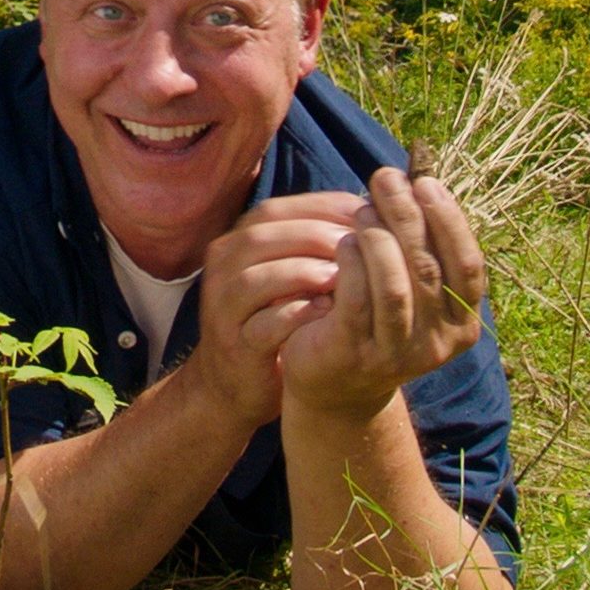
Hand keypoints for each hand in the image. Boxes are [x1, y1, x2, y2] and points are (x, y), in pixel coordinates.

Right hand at [190, 191, 360, 428]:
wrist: (236, 381)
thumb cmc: (275, 316)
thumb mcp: (288, 273)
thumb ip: (313, 243)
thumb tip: (368, 211)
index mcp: (235, 243)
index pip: (274, 211)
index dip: (321, 208)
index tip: (367, 215)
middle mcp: (221, 270)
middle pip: (261, 237)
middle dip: (315, 236)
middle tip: (361, 245)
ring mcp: (223, 308)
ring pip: (254, 279)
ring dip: (302, 273)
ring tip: (345, 277)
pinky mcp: (235, 346)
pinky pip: (262, 326)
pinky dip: (296, 316)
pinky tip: (328, 313)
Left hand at [280, 168, 485, 418]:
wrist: (335, 383)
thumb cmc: (373, 318)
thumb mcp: (406, 284)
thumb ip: (417, 245)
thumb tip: (413, 180)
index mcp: (462, 321)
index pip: (469, 266)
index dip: (449, 221)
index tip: (426, 182)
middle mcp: (438, 341)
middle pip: (428, 268)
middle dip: (407, 216)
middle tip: (384, 179)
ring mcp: (398, 352)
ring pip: (395, 286)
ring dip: (379, 238)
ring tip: (364, 210)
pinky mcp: (355, 354)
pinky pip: (357, 302)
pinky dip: (352, 265)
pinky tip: (343, 240)